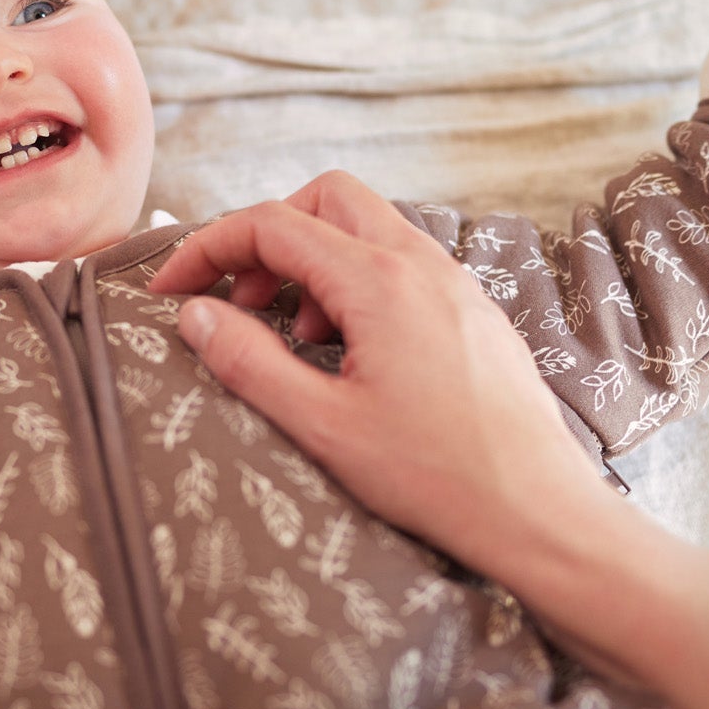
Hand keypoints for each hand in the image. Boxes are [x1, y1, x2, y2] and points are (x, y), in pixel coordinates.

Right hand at [149, 173, 621, 579]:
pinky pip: (403, 266)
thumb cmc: (438, 475)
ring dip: (313, 263)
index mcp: (379, 282)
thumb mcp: (323, 425)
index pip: (272, 224)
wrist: (537, 509)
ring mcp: (455, 284)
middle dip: (268, 236)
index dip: (209, 248)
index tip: (171, 288)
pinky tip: (348, 352)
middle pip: (326, 200)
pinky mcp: (473, 312)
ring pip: (368, 229)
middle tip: (239, 299)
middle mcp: (422, 264)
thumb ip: (251, 363)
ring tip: (293, 334)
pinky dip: (357, 285)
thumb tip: (197, 316)